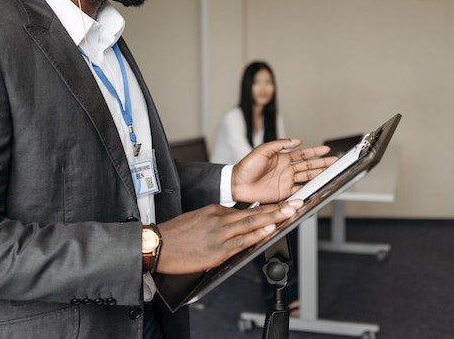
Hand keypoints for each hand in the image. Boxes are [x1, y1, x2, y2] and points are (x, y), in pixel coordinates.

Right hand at [155, 200, 301, 273]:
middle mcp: (220, 218)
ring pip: (252, 223)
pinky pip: (242, 241)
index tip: (283, 205)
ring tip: (290, 213)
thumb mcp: (198, 219)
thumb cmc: (175, 235)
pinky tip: (269, 231)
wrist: (158, 245)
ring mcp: (220, 234)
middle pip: (255, 213)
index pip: (248, 209)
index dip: (268, 208)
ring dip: (274, 218)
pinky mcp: (218, 250)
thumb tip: (235, 226)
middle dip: (278, 208)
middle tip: (296, 203)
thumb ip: (218, 220)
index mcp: (215, 210)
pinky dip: (257, 235)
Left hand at [230, 139, 335, 203]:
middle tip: (334, 161)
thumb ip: (279, 144)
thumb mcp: (262, 150)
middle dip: (322, 163)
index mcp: (282, 158)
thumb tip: (296, 141)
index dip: (315, 152)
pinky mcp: (282, 193)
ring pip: (307, 177)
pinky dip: (308, 190)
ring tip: (331, 172)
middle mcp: (286, 169)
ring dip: (319, 175)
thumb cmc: (246, 166)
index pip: (303, 154)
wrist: (236, 184)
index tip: (326, 150)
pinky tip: (317, 187)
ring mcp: (286, 181)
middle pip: (309, 165)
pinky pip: (298, 191)